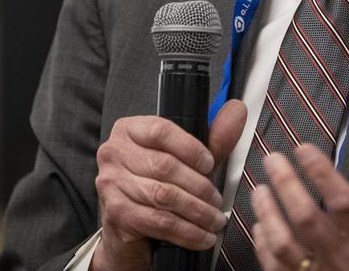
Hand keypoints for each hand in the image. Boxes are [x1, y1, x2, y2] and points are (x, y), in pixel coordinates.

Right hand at [91, 99, 246, 270]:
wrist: (129, 226)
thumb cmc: (157, 184)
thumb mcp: (186, 158)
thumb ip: (212, 137)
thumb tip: (237, 112)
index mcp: (130, 130)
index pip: (161, 130)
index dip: (190, 148)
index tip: (210, 164)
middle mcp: (114, 153)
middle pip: (164, 165)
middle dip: (199, 185)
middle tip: (217, 199)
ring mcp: (111, 184)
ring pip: (163, 196)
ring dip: (197, 211)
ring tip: (214, 219)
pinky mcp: (116, 213)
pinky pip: (159, 221)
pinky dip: (187, 231)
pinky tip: (202, 235)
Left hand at [250, 144, 348, 270]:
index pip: (343, 204)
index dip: (321, 173)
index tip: (304, 148)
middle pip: (306, 220)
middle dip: (285, 184)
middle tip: (273, 159)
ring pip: (285, 246)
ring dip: (268, 214)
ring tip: (259, 188)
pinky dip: (264, 249)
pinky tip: (260, 227)